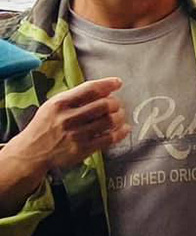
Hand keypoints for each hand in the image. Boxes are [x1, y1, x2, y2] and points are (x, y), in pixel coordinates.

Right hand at [9, 77, 126, 176]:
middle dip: (116, 103)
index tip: (118, 83)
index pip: (90, 89)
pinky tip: (124, 128)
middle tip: (117, 104)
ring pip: (109, 121)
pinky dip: (122, 132)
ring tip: (120, 115)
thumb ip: (74, 97)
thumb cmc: (45, 126)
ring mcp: (77, 135)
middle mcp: (68, 118)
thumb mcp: (53, 106)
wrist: (31, 152)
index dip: (107, 84)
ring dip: (120, 116)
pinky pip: (110, 139)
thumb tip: (103, 89)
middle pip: (104, 105)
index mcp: (60, 103)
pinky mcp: (83, 149)